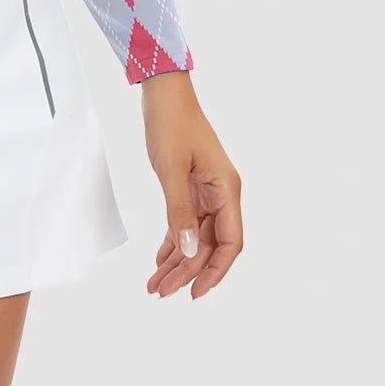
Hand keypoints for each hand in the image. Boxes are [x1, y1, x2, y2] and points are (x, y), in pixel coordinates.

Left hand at [140, 72, 243, 299]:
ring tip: (156, 284)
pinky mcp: (190, 187)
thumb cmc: (172, 123)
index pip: (230, 242)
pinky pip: (185, 222)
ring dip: (177, 261)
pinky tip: (160, 260)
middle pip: (209, 245)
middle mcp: (221, 194)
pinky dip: (173, 242)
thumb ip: (180, 211)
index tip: (195, 292)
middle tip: (161, 292)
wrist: (163, 94)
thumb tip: (188, 252)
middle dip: (187, 271)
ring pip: (195, 237)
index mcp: (227, 190)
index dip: (215, 271)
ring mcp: (206, 191)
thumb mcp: (172, 169)